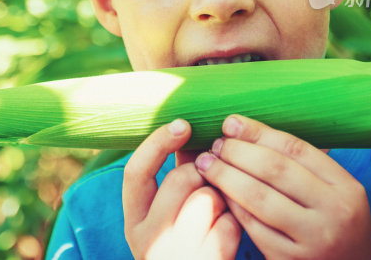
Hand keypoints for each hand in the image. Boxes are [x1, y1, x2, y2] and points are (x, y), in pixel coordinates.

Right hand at [123, 119, 240, 259]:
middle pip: (180, 178)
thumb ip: (176, 176)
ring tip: (219, 214)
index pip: (135, 171)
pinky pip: (230, 222)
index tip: (182, 123)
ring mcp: (176, 253)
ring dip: (222, 199)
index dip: (157, 143)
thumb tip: (187, 129)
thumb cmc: (190, 246)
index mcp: (134, 222)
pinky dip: (235, 224)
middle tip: (211, 181)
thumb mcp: (171, 215)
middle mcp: (146, 239)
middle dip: (204, 172)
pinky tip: (228, 237)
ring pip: (208, 197)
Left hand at [194, 115, 370, 259]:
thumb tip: (250, 130)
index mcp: (346, 187)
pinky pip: (253, 226)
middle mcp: (335, 212)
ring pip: (259, 197)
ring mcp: (313, 239)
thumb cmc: (334, 226)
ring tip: (206, 163)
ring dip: (226, 175)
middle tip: (215, 143)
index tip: (230, 122)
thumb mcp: (334, 194)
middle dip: (238, 151)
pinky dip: (232, 205)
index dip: (258, 132)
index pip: (296, 149)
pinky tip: (218, 191)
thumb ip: (303, 166)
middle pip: (275, 169)